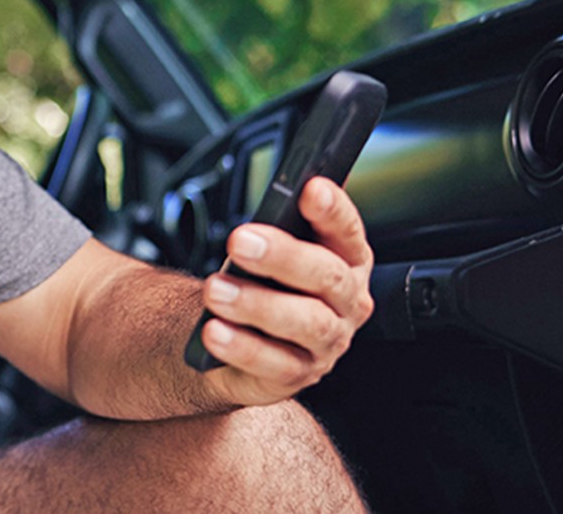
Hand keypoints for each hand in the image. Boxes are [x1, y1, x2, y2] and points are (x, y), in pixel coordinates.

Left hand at [197, 176, 373, 406]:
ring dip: (257, 304)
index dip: (332, 210)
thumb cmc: (261, 280)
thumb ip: (276, 229)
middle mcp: (347, 300)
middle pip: (326, 276)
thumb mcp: (270, 250)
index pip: (348, 230)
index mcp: (347, 259)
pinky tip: (215, 332)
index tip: (309, 189)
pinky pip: (276, 364)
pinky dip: (243, 347)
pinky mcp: (300, 374)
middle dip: (282, 256)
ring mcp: (329, 341)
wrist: (237, 333)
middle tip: (239, 241)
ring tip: (216, 290)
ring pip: (305, 322)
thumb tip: (270, 208)